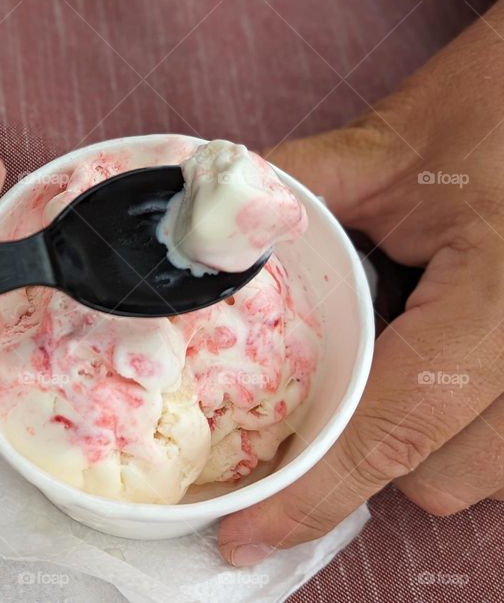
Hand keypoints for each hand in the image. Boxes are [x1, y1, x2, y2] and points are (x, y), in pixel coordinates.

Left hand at [218, 0, 503, 564]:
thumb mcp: (392, 142)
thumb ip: (295, 187)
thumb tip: (203, 225)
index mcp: (496, 300)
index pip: (395, 427)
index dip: (314, 495)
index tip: (247, 535)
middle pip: (443, 475)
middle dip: (364, 461)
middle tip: (300, 421)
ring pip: (486, 471)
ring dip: (416, 448)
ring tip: (371, 384)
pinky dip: (458, 426)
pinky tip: (424, 368)